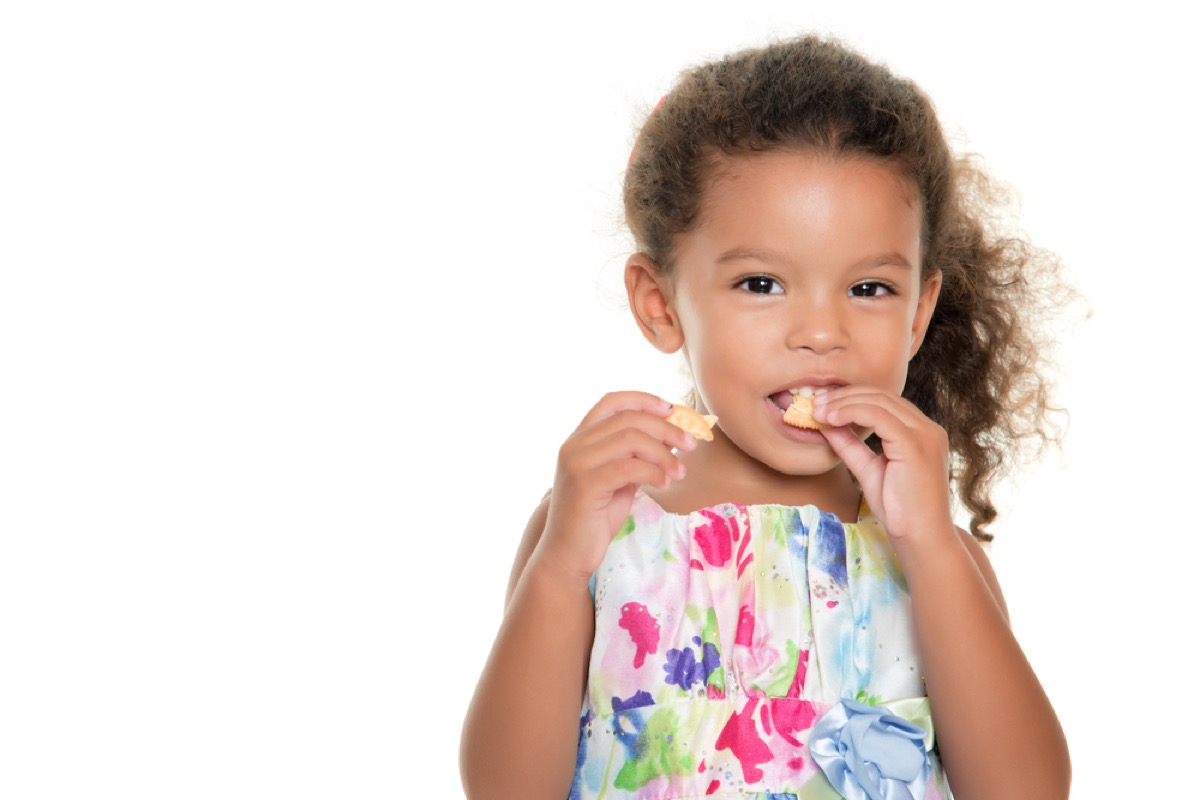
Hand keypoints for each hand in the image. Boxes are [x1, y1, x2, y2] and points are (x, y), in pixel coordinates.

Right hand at [536, 392, 695, 581]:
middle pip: (629, 419)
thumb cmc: (595, 518)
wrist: (567, 554)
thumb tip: (673, 437)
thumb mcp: (619, 479)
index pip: (611, 401)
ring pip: (631, 439)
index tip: (673, 410)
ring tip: (679, 473)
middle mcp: (574, 444)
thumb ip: (636, 456)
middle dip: (666, 428)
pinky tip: (664, 484)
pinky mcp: (584, 484)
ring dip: (664, 454)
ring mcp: (576, 463)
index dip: (644, 400)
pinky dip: (654, 472)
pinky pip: (629, 467)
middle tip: (690, 445)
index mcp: (580, 438)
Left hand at [813, 387, 955, 550]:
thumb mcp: (868, 470)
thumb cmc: (899, 511)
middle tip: (815, 403)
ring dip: (843, 403)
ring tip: (818, 412)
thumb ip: (851, 446)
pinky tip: (831, 419)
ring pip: (878, 401)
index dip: (851, 398)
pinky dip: (851, 412)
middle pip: (881, 395)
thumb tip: (827, 425)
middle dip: (844, 396)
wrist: (921, 539)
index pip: (884, 402)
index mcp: (921, 432)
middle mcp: (928, 428)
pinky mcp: (915, 444)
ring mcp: (925, 434)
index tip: (823, 404)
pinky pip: (878, 416)